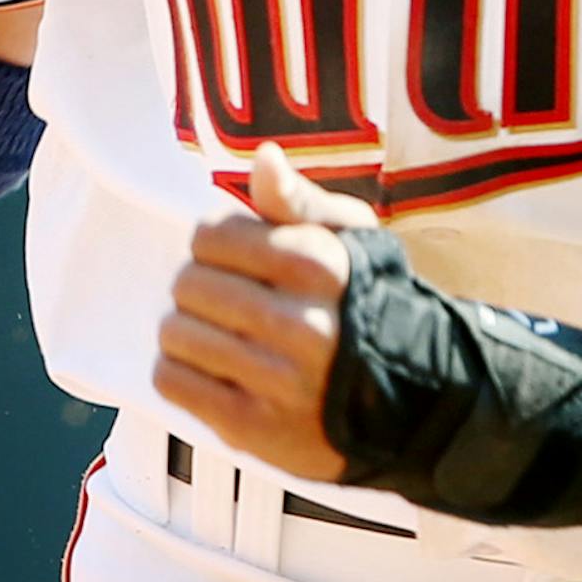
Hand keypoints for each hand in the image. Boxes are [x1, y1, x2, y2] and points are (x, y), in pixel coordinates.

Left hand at [153, 144, 366, 480]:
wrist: (408, 400)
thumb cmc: (365, 302)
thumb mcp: (349, 239)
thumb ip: (298, 199)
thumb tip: (262, 156)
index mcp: (318, 264)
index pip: (213, 235)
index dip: (214, 243)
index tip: (233, 258)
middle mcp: (299, 321)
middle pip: (190, 283)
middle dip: (199, 286)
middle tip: (224, 299)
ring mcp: (275, 378)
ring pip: (176, 333)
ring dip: (186, 330)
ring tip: (217, 335)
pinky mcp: (251, 425)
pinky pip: (173, 382)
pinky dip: (178, 371)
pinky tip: (209, 368)